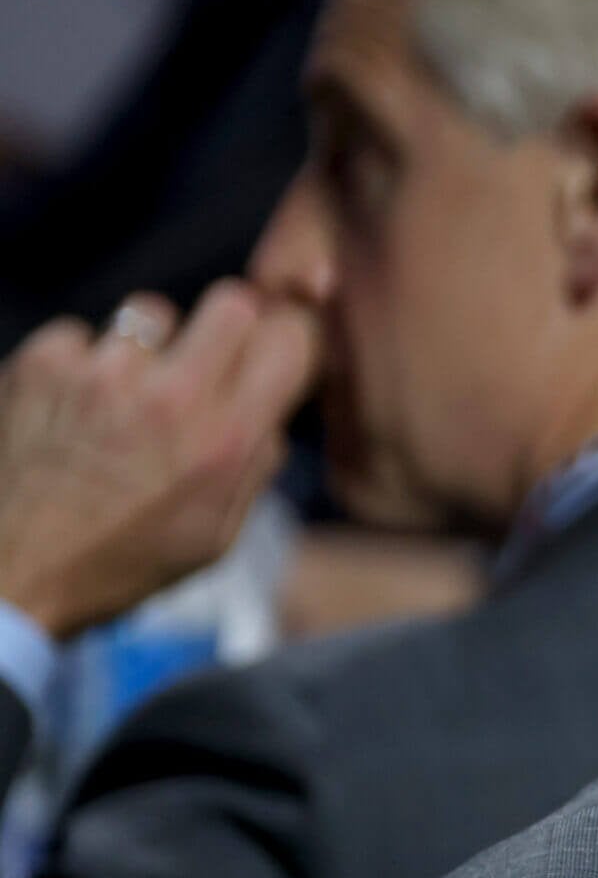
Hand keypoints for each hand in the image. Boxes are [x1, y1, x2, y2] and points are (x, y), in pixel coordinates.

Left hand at [0, 283, 318, 638]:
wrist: (15, 575)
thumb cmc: (121, 561)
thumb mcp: (219, 533)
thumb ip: (257, 463)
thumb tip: (271, 411)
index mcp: (224, 439)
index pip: (289, 339)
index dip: (287, 342)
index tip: (273, 357)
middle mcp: (170, 396)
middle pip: (232, 302)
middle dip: (228, 328)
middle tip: (206, 364)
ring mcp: (101, 374)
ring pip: (152, 314)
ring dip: (148, 349)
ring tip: (126, 396)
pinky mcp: (43, 364)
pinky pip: (82, 334)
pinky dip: (83, 363)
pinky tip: (77, 407)